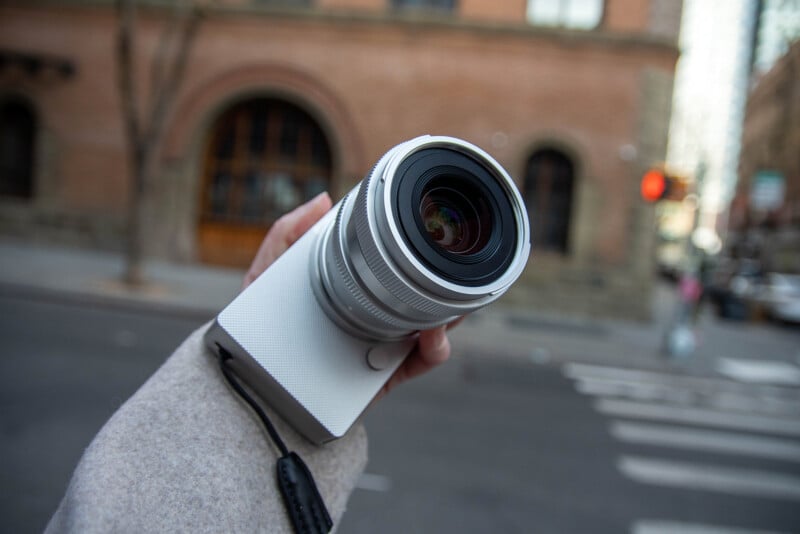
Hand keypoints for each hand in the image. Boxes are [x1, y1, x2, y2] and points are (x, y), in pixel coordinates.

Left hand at [243, 191, 460, 396]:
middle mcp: (373, 314)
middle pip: (422, 294)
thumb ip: (286, 234)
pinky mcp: (385, 376)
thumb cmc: (260, 329)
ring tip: (451, 301)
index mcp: (352, 287)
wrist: (254, 385)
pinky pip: (419, 363)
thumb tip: (322, 200)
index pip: (392, 265)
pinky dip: (434, 349)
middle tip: (453, 268)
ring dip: (450, 312)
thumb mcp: (266, 274)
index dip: (417, 251)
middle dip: (446, 280)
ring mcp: (382, 345)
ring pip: (432, 326)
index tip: (430, 234)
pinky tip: (432, 335)